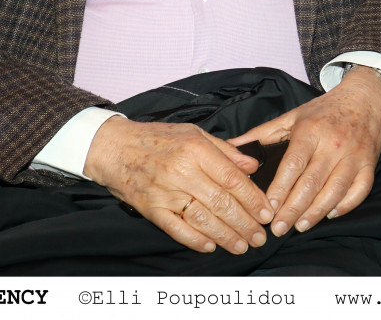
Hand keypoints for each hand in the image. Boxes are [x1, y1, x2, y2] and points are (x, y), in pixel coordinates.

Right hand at [83, 116, 271, 254]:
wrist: (114, 147)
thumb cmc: (157, 137)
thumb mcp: (194, 133)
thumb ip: (225, 150)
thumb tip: (253, 165)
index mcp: (196, 150)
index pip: (232, 179)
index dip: (253, 199)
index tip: (267, 212)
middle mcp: (182, 172)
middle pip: (221, 202)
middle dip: (245, 222)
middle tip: (260, 237)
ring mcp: (165, 192)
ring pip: (203, 218)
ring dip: (226, 235)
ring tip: (243, 245)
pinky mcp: (150, 208)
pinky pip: (176, 228)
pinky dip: (194, 240)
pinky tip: (211, 246)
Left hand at [230, 67, 380, 236]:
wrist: (363, 98)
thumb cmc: (323, 111)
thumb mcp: (291, 117)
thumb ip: (261, 134)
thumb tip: (230, 146)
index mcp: (311, 130)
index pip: (293, 164)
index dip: (280, 189)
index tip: (268, 208)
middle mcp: (333, 143)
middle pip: (312, 182)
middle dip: (293, 209)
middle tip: (278, 228)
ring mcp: (354, 154)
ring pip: (335, 190)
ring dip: (317, 212)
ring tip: (300, 226)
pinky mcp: (369, 163)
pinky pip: (360, 190)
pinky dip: (346, 205)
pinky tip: (330, 214)